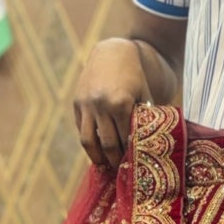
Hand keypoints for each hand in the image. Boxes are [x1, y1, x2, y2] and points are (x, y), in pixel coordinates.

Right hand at [72, 40, 148, 170]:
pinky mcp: (77, 103)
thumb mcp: (144, 96)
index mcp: (120, 103)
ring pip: (88, 141)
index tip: (133, 166)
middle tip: (120, 170)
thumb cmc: (135, 77)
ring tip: (104, 165)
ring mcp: (86, 104)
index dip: (129, 155)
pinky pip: (81, 129)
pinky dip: (89, 141)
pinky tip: (96, 149)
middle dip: (114, 160)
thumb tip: (146, 148)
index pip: (125, 139)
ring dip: (96, 157)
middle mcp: (101, 104)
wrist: (113, 52)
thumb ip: (143, 120)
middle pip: (107, 144)